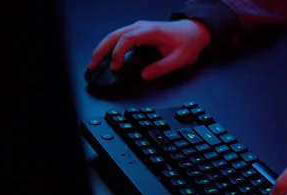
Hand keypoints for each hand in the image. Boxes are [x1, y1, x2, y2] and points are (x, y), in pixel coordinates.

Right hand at [87, 19, 211, 79]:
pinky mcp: (138, 32)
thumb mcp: (179, 60)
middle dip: (101, 50)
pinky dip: (110, 47)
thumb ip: (161, 68)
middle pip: (114, 35)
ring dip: (103, 48)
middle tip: (92, 65)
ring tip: (94, 62)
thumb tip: (144, 76)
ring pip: (114, 35)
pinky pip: (119, 37)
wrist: (193, 32)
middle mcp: (142, 27)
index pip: (127, 39)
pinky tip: (105, 56)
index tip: (115, 67)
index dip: (118, 53)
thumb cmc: (187, 43)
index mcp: (151, 31)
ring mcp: (139, 28)